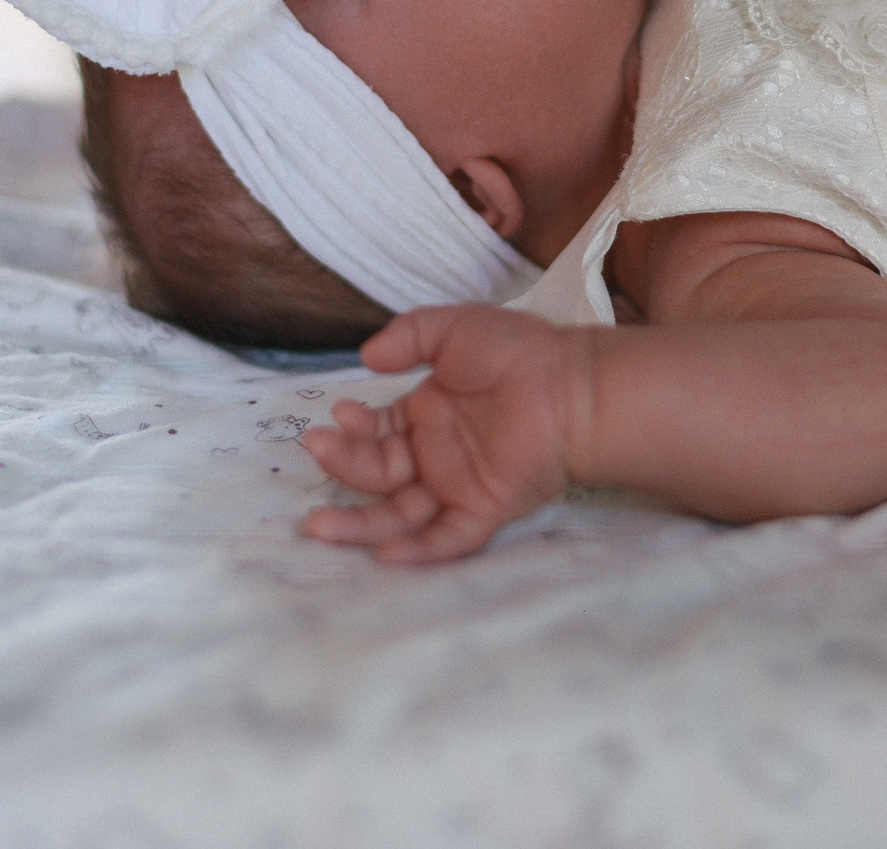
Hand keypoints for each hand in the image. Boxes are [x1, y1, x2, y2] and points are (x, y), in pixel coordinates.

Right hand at [301, 305, 587, 563]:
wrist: (572, 384)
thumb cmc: (518, 352)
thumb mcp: (454, 329)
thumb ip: (409, 336)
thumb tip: (366, 357)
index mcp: (427, 415)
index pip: (375, 432)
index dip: (353, 427)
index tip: (339, 413)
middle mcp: (437, 455)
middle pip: (377, 474)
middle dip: (343, 465)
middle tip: (315, 449)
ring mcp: (458, 485)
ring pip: (400, 515)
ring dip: (359, 523)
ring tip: (318, 524)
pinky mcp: (484, 508)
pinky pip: (447, 538)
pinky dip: (418, 552)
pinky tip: (384, 556)